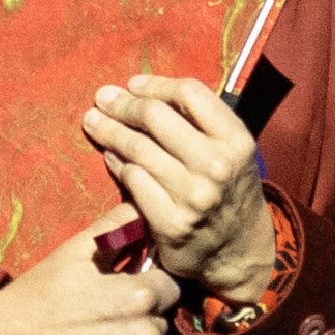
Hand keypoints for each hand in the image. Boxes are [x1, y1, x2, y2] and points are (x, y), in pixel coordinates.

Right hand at [0, 205, 181, 334]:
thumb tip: (143, 207)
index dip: (149, 289)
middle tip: (101, 322)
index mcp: (140, 296)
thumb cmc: (37, 295)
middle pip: (160, 328)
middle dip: (139, 323)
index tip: (123, 294)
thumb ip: (116, 226)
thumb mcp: (74, 251)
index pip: (171, 290)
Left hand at [81, 75, 275, 298]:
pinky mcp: (171, 223)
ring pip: (137, 148)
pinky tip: (111, 156)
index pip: (189, 93)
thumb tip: (143, 91)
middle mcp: (217, 166)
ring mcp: (193, 196)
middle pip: (154, 116)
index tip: (133, 85)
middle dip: (122, 104)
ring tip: (94, 121)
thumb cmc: (230, 189)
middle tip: (103, 98)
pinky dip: (116, 163)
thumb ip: (200, 121)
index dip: (155, 84)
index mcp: (236, 140)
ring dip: (109, 131)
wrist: (240, 249)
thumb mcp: (232, 150)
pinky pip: (132, 180)